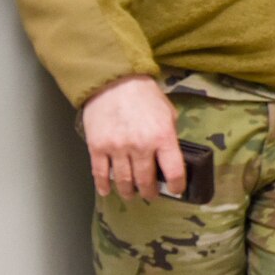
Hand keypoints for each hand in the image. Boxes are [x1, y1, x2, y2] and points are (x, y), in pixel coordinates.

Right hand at [82, 76, 182, 199]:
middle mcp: (141, 146)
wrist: (113, 80)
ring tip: (131, 193)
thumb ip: (169, 136)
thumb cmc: (143, 94)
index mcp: (162, 136)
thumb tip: (170, 156)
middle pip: (146, 181)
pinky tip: (107, 190)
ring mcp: (117, 148)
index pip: (174, 171)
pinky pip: (100, 173)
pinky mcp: (97, 147)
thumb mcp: (167, 112)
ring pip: (124, 181)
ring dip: (128, 191)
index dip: (177, 186)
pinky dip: (104, 185)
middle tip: (150, 194)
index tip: (176, 190)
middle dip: (150, 192)